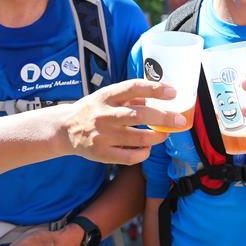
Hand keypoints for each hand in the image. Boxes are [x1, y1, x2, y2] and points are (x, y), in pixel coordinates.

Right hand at [62, 79, 185, 164]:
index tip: (173, 92)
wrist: (65, 129)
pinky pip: (130, 157)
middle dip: (164, 118)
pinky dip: (144, 153)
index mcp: (106, 96)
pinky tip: (146, 148)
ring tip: (165, 134)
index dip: (154, 89)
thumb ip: (131, 96)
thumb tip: (160, 96)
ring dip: (157, 137)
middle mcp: (104, 114)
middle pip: (139, 115)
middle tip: (180, 120)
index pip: (132, 88)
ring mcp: (102, 135)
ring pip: (138, 138)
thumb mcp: (107, 96)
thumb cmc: (93, 109)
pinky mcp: (102, 154)